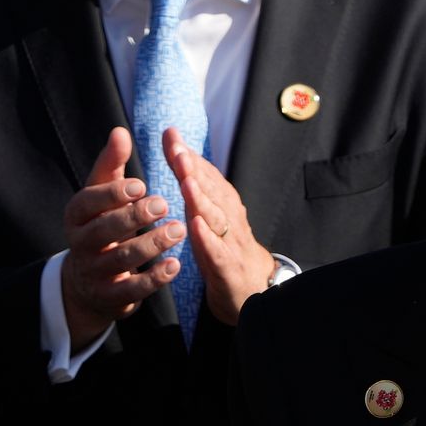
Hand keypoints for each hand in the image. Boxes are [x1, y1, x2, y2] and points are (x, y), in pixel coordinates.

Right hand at [59, 127, 182, 342]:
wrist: (88, 282)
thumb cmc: (102, 224)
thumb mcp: (102, 194)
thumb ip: (111, 165)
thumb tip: (120, 131)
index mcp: (75, 215)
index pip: (87, 201)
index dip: (113, 194)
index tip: (142, 185)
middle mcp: (79, 244)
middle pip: (104, 231)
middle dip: (134, 217)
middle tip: (164, 203)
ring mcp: (92, 272)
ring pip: (121, 259)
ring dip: (151, 244)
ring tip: (178, 230)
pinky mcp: (109, 296)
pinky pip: (131, 289)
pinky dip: (154, 278)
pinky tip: (175, 265)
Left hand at [167, 135, 277, 320]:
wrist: (254, 289)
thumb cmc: (224, 247)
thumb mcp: (207, 211)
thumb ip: (192, 179)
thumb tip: (176, 145)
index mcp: (222, 203)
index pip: (205, 174)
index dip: (189, 155)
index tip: (171, 136)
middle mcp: (228, 217)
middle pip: (211, 190)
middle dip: (194, 169)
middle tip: (177, 151)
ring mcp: (230, 242)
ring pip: (215, 217)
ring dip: (201, 199)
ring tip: (186, 182)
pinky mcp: (228, 267)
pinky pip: (217, 252)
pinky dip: (207, 239)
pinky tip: (196, 227)